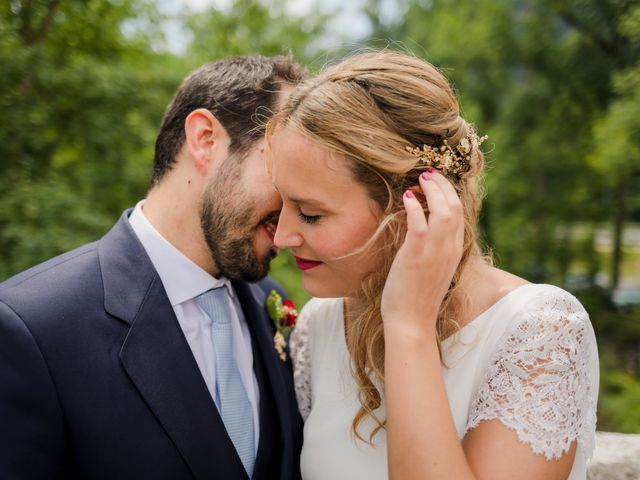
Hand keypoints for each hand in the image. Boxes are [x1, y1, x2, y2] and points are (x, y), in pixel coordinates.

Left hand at [380, 169, 463, 335]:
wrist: (412, 322)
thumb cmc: (417, 298)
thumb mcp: (432, 270)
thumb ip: (433, 250)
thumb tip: (424, 232)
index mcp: (454, 251)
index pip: (459, 214)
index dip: (449, 194)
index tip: (436, 184)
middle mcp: (449, 248)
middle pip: (454, 206)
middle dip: (443, 186)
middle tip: (428, 174)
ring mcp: (435, 251)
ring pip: (443, 210)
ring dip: (432, 190)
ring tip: (419, 180)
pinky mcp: (416, 254)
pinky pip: (419, 223)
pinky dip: (415, 207)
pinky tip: (407, 198)